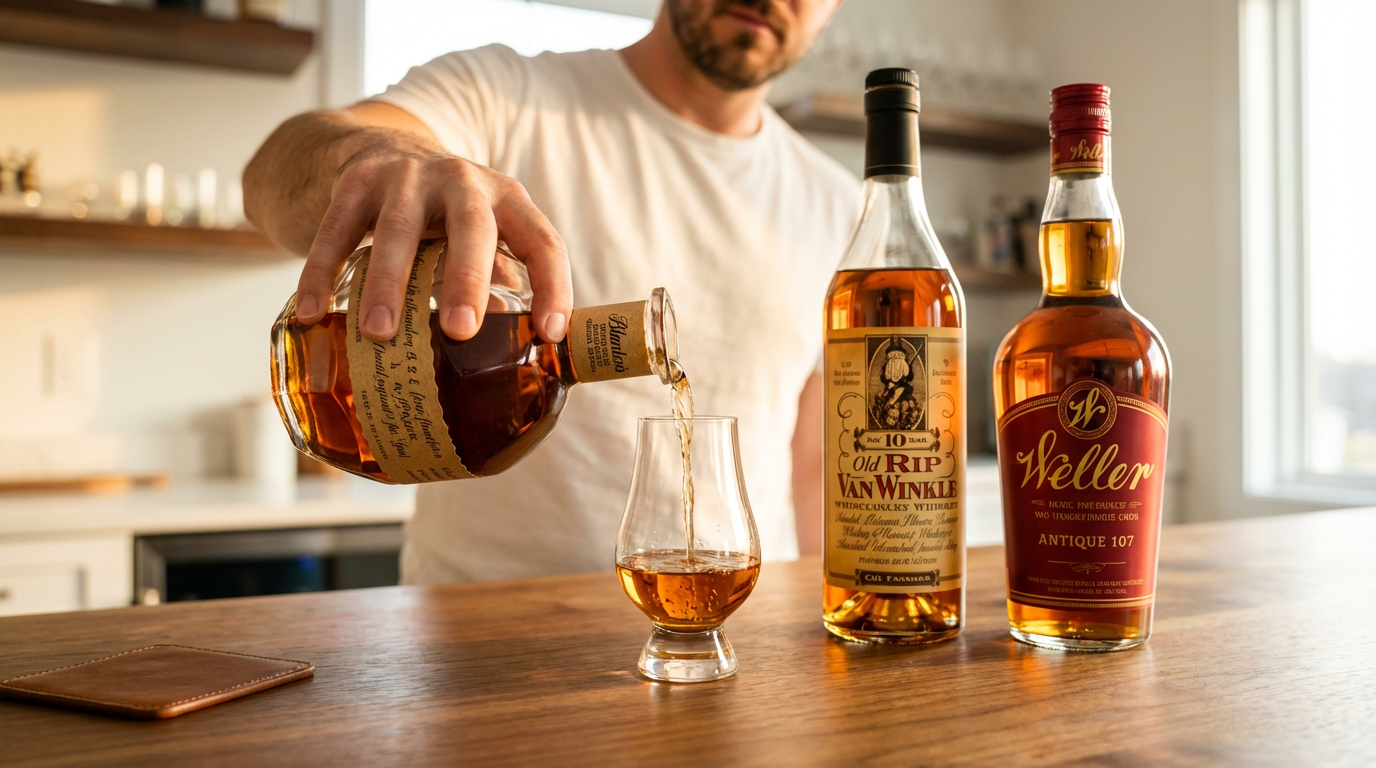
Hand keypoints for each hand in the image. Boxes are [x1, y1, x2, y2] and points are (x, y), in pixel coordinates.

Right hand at [293, 127, 571, 343]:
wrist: (384, 147)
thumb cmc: (447, 216)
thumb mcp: (482, 235)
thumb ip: (495, 282)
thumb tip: (504, 354)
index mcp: (507, 198)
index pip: (542, 241)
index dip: (553, 285)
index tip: (550, 333)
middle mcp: (463, 180)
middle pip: (471, 227)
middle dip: (466, 279)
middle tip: (459, 330)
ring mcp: (408, 176)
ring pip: (398, 230)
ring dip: (387, 284)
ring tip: (379, 334)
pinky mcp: (358, 180)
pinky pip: (337, 229)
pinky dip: (322, 271)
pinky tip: (314, 313)